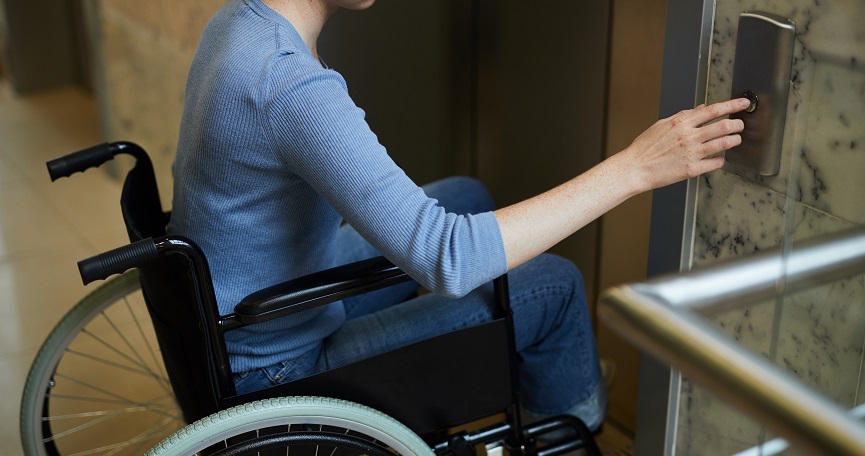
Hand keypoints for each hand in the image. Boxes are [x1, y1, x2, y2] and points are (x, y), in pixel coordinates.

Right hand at [618, 98, 749, 192]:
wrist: (634, 168)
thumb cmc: (644, 147)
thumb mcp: (662, 124)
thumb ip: (683, 116)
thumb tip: (701, 109)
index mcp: (681, 123)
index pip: (713, 110)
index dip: (732, 105)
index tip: (743, 103)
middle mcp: (689, 137)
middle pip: (724, 126)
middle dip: (738, 124)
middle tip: (740, 125)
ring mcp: (691, 153)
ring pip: (724, 143)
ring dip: (734, 140)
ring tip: (735, 140)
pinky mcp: (691, 169)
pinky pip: (715, 163)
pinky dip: (720, 160)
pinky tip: (718, 158)